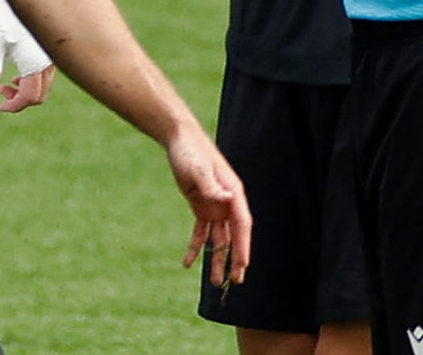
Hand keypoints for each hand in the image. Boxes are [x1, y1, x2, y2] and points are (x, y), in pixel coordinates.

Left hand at [0, 58, 55, 111]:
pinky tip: (21, 74)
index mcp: (36, 64)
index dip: (14, 105)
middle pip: (39, 95)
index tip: (1, 107)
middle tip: (3, 91)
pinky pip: (47, 76)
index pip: (29, 97)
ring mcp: (52, 58)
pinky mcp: (51, 53)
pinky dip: (34, 82)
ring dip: (27, 91)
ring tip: (10, 83)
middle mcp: (49, 63)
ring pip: (45, 86)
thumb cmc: (6, 22)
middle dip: (20, 100)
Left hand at [164, 122, 250, 288]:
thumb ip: (211, 185)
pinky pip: (200, 232)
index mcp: (233, 193)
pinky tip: (188, 262)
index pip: (242, 224)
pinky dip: (196, 247)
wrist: (179, 139)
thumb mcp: (198, 168)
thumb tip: (226, 198)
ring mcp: (215, 206)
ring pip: (219, 238)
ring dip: (217, 259)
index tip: (243, 266)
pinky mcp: (201, 207)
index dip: (244, 246)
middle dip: (235, 259)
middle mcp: (227, 203)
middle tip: (235, 282)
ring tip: (215, 282)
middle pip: (234, 236)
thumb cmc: (191, 151)